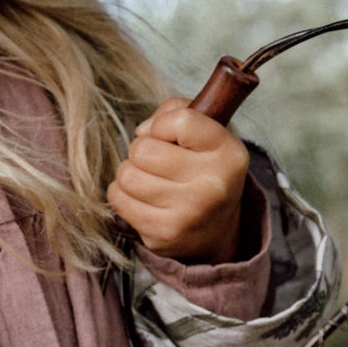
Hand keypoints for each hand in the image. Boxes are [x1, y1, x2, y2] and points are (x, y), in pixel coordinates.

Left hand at [107, 98, 249, 262]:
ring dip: (130, 174)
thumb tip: (143, 131)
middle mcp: (213, 185)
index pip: (180, 120)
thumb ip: (176, 112)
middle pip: (143, 150)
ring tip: (150, 180)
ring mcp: (189, 214)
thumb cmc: (202, 169)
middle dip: (141, 151)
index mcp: (229, 153)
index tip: (168, 136)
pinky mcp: (164, 234)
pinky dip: (122, 195)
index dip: (162, 124)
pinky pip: (118, 200)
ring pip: (127, 176)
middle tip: (157, 162)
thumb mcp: (205, 133)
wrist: (216, 229)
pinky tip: (142, 199)